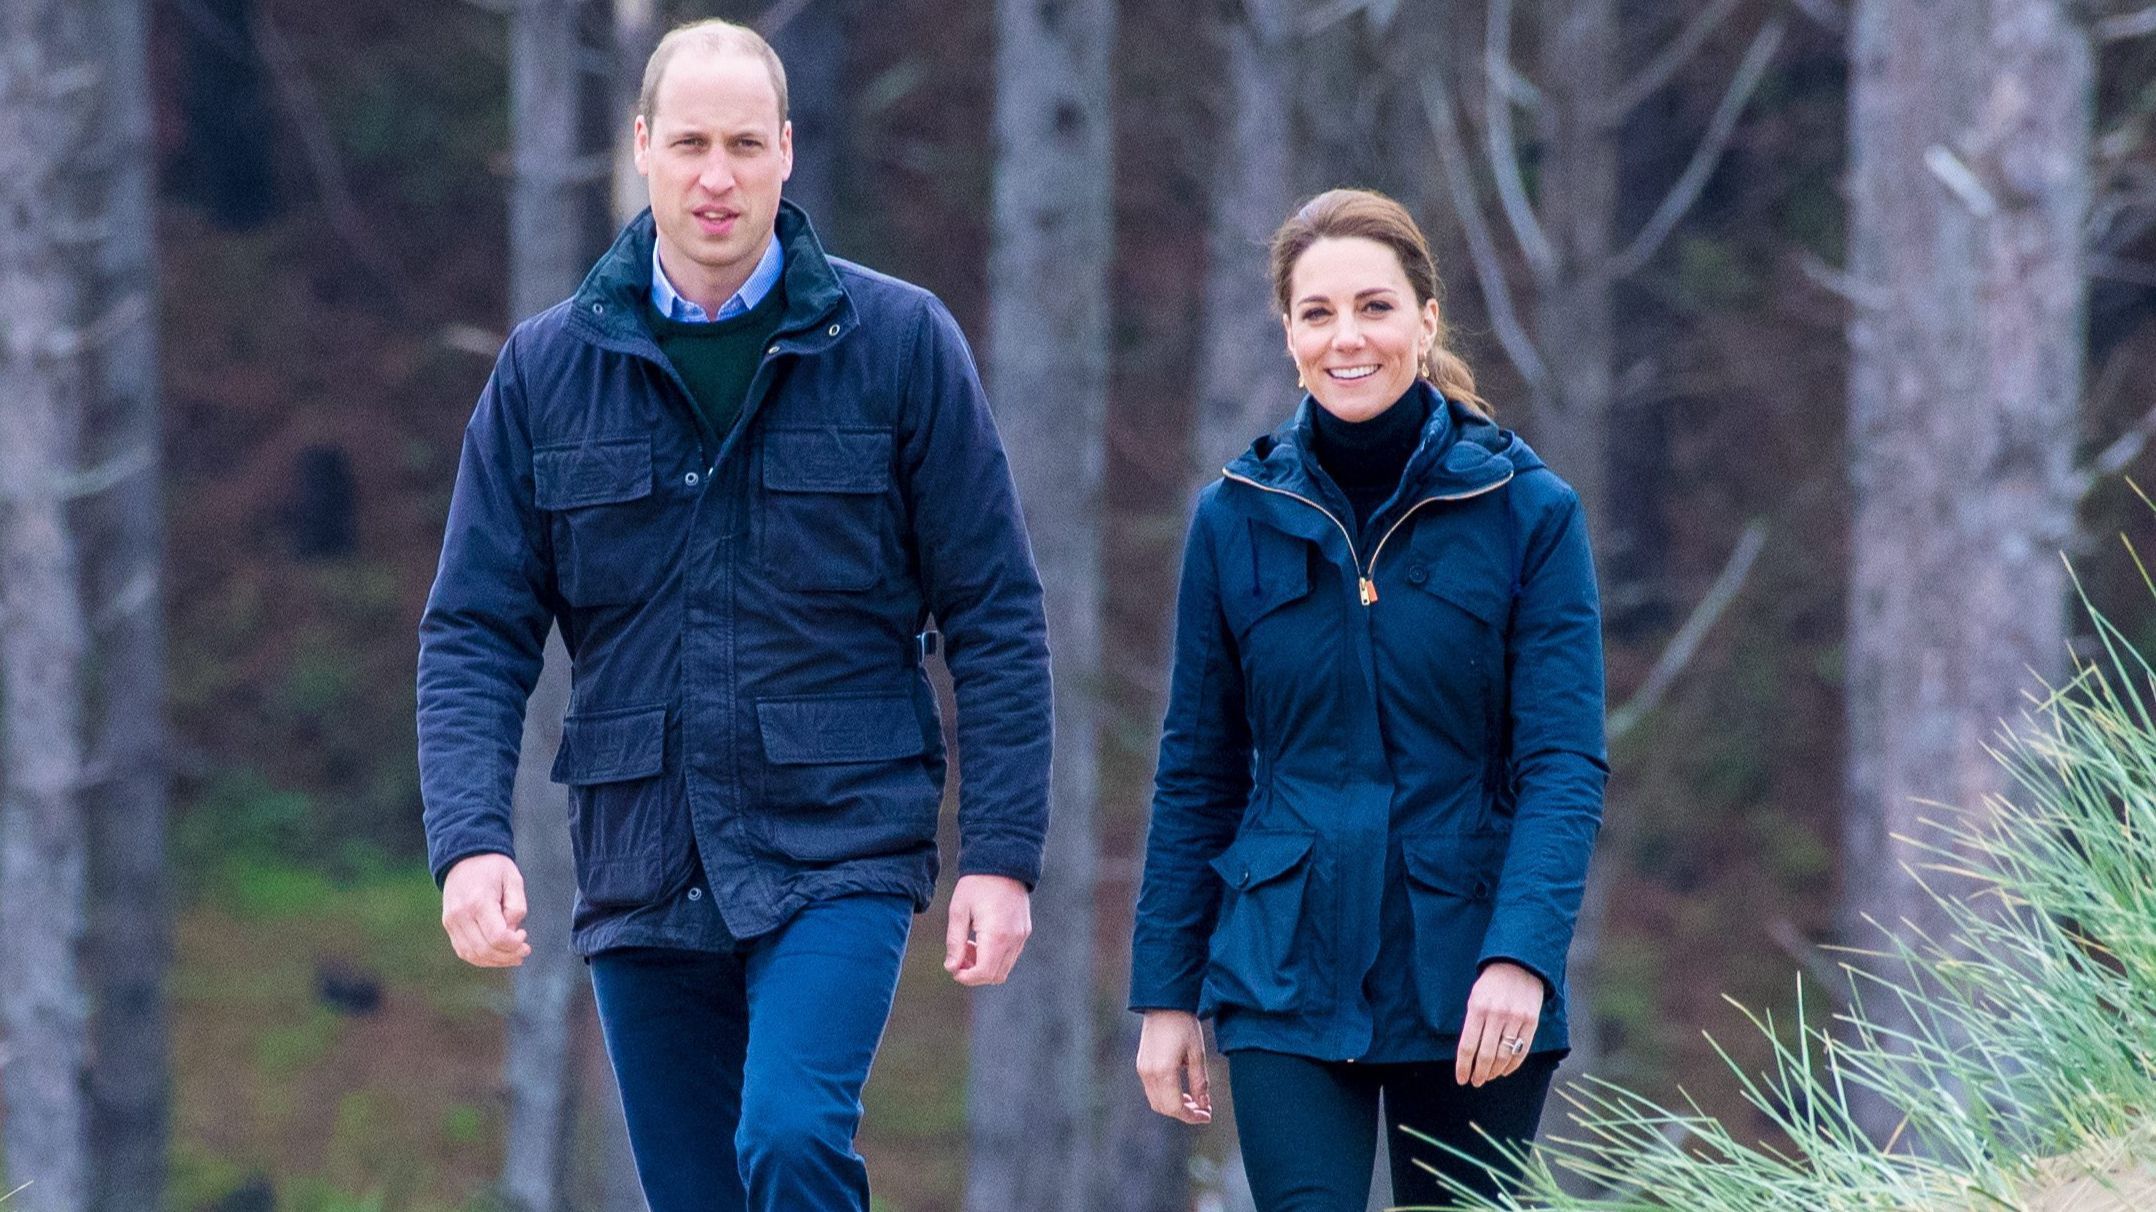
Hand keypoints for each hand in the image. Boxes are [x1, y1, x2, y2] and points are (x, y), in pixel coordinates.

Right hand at [441, 853, 531, 967]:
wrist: (464, 856)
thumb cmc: (493, 867)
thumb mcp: (514, 880)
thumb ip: (516, 908)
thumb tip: (511, 933)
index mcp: (479, 901)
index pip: (497, 937)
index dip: (514, 944)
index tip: (524, 935)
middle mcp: (461, 914)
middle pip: (485, 950)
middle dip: (508, 956)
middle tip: (524, 951)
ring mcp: (451, 921)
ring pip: (472, 955)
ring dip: (495, 961)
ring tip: (513, 956)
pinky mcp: (448, 925)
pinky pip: (463, 950)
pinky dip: (481, 958)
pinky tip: (497, 954)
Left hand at [944, 874, 1030, 985]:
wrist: (1003, 862)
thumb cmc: (977, 884)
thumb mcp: (959, 911)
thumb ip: (955, 942)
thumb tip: (951, 968)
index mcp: (996, 935)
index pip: (983, 973)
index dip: (966, 977)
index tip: (953, 968)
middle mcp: (1013, 939)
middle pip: (995, 976)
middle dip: (974, 974)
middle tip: (959, 957)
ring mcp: (1021, 936)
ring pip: (1004, 968)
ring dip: (985, 965)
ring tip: (970, 945)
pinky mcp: (1024, 931)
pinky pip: (1010, 956)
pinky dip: (995, 957)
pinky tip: (982, 939)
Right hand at [1135, 1010, 1211, 1123]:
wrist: (1164, 1003)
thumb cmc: (1184, 1025)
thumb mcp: (1197, 1054)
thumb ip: (1200, 1082)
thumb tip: (1204, 1105)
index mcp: (1164, 1071)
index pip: (1176, 1107)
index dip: (1192, 1116)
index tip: (1207, 1116)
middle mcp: (1149, 1074)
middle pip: (1164, 1108)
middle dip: (1184, 1113)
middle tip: (1203, 1110)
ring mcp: (1142, 1069)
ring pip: (1156, 1101)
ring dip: (1174, 1106)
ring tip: (1193, 1100)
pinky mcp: (1141, 1064)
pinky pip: (1151, 1090)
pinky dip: (1166, 1096)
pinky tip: (1180, 1089)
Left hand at [1456, 960, 1542, 1086]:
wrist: (1519, 963)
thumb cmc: (1492, 982)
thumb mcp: (1475, 997)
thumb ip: (1473, 1023)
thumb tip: (1469, 1053)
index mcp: (1477, 1008)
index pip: (1468, 1046)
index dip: (1464, 1067)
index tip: (1461, 1079)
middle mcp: (1497, 1015)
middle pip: (1486, 1055)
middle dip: (1479, 1073)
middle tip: (1476, 1081)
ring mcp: (1516, 1019)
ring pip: (1504, 1056)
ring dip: (1495, 1071)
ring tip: (1489, 1077)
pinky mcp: (1532, 1021)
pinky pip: (1522, 1050)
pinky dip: (1513, 1065)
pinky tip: (1505, 1070)